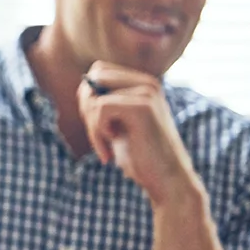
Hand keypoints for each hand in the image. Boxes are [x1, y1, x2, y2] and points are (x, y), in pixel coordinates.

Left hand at [78, 61, 201, 205]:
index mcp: (142, 84)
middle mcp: (147, 83)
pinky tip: (110, 149)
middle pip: (93, 78)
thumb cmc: (140, 155)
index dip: (87, 96)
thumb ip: (104, 105)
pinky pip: (101, 108)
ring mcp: (147, 93)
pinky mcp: (143, 107)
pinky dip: (97, 132)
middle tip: (97, 136)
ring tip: (106, 148)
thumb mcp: (118, 125)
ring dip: (92, 128)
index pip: (98, 71)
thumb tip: (83, 88)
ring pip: (94, 98)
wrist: (166, 179)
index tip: (95, 124)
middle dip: (86, 108)